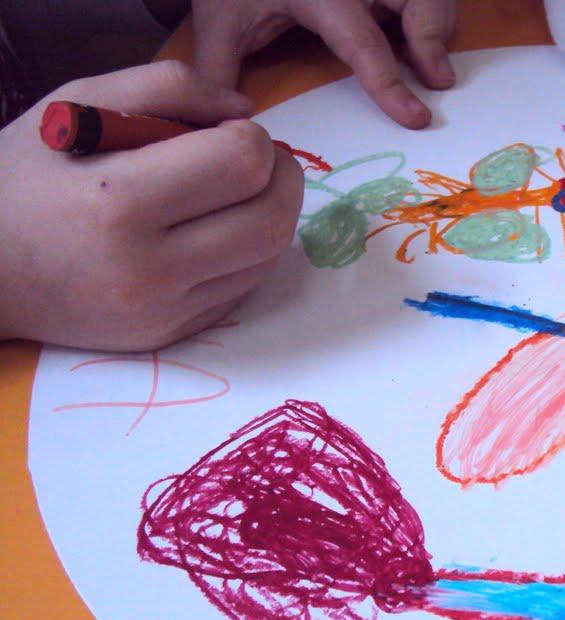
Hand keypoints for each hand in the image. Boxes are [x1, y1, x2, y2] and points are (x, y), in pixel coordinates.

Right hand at [0, 61, 303, 350]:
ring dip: (274, 214)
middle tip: (262, 159)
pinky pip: (244, 288)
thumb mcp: (80, 105)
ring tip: (243, 192)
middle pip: (271, 219)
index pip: (241, 163)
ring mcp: (165, 310)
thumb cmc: (28, 179)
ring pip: (267, 258)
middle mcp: (150, 267)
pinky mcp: (174, 333)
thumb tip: (248, 110)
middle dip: (283, 177)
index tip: (230, 132)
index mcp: (120, 202)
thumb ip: (169, 88)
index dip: (252, 137)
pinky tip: (221, 230)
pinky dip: (250, 252)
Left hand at [192, 0, 455, 128]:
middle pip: (420, 1)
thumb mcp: (218, 20)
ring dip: (436, 23)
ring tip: (428, 59)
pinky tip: (413, 33)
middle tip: (437, 81)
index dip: (390, 85)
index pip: (364, 43)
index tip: (416, 119)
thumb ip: (216, 74)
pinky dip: (428, 10)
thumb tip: (233, 123)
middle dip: (434, 39)